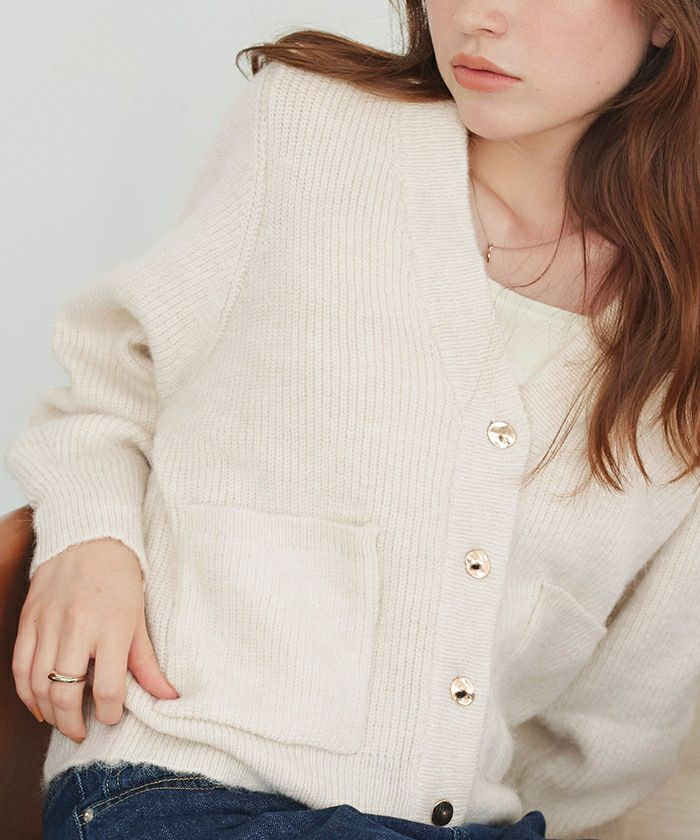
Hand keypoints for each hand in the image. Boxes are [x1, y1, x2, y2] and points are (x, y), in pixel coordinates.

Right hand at [11, 537, 177, 742]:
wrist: (90, 538)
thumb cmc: (121, 579)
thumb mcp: (140, 618)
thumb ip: (147, 662)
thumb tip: (167, 696)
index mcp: (112, 627)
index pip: (107, 688)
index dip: (109, 713)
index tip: (111, 717)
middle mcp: (77, 627)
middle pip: (66, 692)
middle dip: (72, 723)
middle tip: (81, 732)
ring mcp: (48, 623)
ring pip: (37, 685)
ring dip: (48, 713)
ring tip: (62, 721)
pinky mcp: (28, 619)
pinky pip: (19, 666)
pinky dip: (26, 693)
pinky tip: (38, 704)